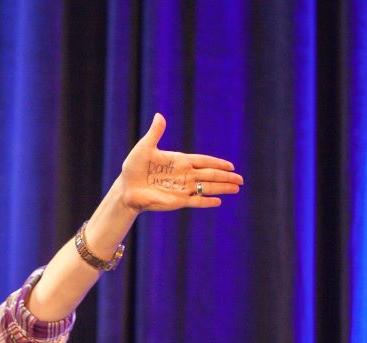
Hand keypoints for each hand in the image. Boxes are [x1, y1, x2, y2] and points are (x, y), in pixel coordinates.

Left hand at [119, 113, 242, 211]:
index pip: (203, 161)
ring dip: (221, 188)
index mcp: (179, 161)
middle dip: (226, 177)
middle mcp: (184, 175)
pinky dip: (206, 201)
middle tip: (241, 180)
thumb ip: (155, 133)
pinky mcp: (177, 201)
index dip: (217, 163)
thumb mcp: (144, 148)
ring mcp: (182, 188)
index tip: (231, 166)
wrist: (126, 189)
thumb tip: (159, 115)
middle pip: (210, 175)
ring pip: (206, 188)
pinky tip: (218, 202)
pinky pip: (195, 201)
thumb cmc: (133, 168)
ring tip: (236, 189)